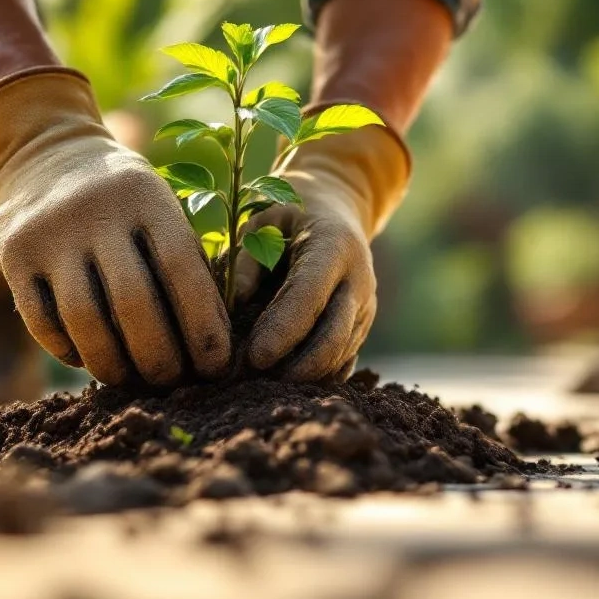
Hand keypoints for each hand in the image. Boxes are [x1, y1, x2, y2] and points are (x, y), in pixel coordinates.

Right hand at [0, 67, 230, 386]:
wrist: (44, 156)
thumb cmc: (124, 201)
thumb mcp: (159, 208)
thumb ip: (185, 262)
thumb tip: (214, 344)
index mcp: (145, 196)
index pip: (180, 268)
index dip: (202, 325)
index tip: (216, 366)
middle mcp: (96, 210)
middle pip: (133, 302)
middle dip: (159, 356)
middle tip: (173, 383)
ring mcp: (49, 231)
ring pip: (85, 319)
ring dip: (113, 364)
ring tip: (132, 381)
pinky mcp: (12, 254)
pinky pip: (42, 321)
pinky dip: (69, 351)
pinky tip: (88, 360)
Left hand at [231, 121, 409, 380]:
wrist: (337, 211)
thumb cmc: (288, 215)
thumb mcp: (262, 220)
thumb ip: (247, 258)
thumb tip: (234, 303)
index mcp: (334, 246)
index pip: (310, 295)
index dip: (285, 330)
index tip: (256, 357)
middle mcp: (358, 281)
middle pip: (335, 337)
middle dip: (298, 367)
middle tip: (254, 382)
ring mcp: (364, 308)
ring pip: (340, 356)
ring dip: (303, 378)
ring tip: (260, 388)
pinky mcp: (361, 328)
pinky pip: (343, 364)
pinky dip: (314, 379)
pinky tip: (281, 382)